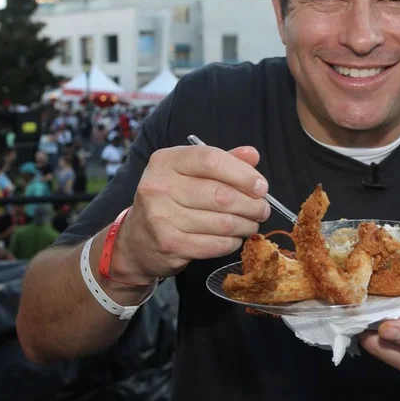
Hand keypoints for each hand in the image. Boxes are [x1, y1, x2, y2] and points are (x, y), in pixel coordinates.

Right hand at [110, 145, 270, 282]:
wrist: (136, 240)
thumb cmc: (171, 200)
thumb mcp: (190, 172)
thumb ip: (222, 162)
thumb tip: (252, 156)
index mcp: (166, 161)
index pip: (212, 160)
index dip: (243, 174)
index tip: (261, 187)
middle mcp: (159, 186)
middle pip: (222, 195)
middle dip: (252, 205)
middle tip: (262, 209)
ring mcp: (161, 217)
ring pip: (223, 223)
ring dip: (246, 225)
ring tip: (251, 223)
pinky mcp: (170, 245)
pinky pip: (216, 244)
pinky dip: (232, 242)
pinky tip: (233, 237)